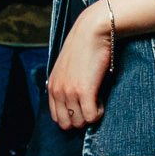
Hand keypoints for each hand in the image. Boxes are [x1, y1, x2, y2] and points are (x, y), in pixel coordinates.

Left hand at [46, 3, 112, 128]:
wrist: (92, 31)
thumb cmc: (84, 47)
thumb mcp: (67, 67)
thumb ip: (66, 83)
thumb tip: (76, 101)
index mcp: (52, 86)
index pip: (57, 117)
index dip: (72, 117)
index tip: (84, 108)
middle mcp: (57, 91)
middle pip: (67, 124)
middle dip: (81, 120)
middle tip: (92, 106)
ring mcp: (69, 92)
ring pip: (80, 122)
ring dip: (91, 116)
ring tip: (98, 101)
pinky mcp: (84, 91)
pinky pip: (92, 116)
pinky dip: (99, 113)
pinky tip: (102, 101)